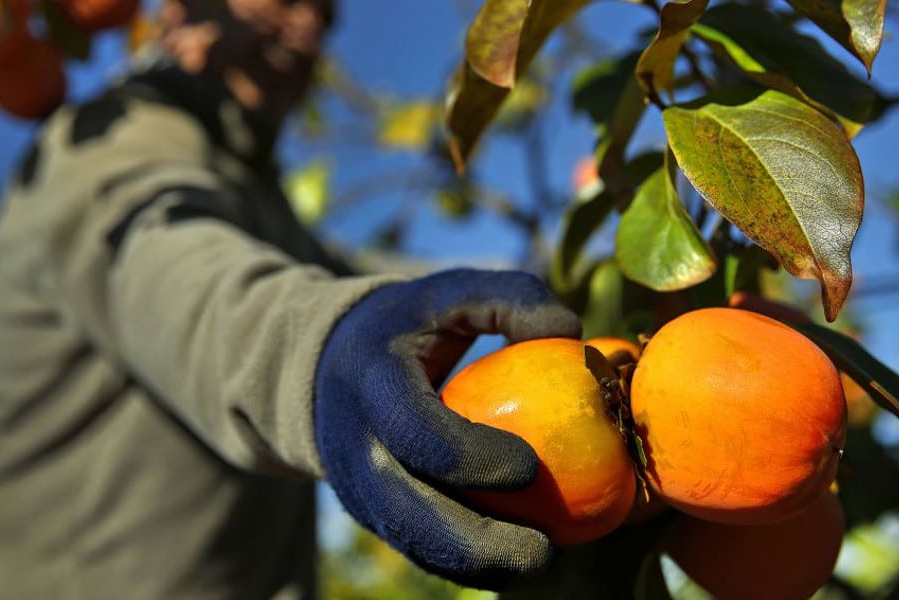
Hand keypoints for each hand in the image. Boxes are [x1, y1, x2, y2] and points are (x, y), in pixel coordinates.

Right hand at [314, 269, 580, 589]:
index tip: (530, 467)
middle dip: (473, 542)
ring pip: (412, 543)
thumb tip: (572, 333)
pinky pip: (417, 548)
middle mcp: (356, 444)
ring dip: (472, 565)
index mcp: (372, 382)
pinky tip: (513, 564)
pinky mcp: (373, 513)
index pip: (415, 432)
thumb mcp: (449, 293)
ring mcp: (358, 487)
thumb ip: (510, 297)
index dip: (470, 457)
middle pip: (406, 510)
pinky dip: (463, 564)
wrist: (327, 366)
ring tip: (536, 565)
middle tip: (540, 553)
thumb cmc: (407, 326)